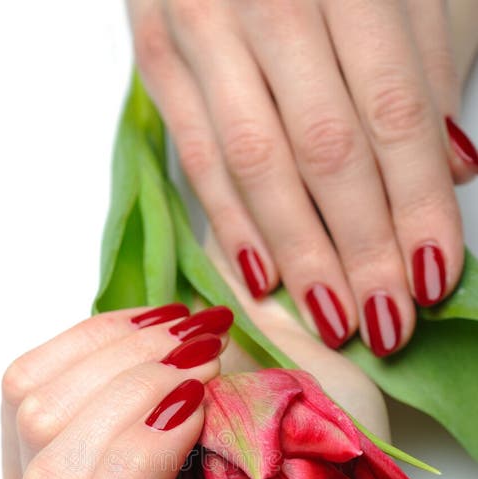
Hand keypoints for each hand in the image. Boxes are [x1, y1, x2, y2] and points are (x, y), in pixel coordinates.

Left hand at [1, 241, 402, 478]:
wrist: (295, 461)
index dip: (137, 472)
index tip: (206, 399)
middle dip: (131, 395)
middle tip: (210, 351)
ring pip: (34, 420)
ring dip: (116, 356)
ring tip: (193, 334)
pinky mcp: (42, 442)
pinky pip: (27, 381)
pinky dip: (90, 340)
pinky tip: (154, 329)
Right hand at [127, 0, 477, 355]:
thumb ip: (430, 62)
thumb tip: (452, 168)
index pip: (393, 110)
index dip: (416, 202)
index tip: (433, 276)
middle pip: (326, 150)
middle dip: (363, 247)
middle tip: (387, 320)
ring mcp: (202, 27)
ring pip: (257, 164)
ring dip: (300, 254)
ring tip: (333, 317)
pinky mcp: (159, 56)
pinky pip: (196, 156)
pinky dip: (232, 223)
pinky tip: (262, 278)